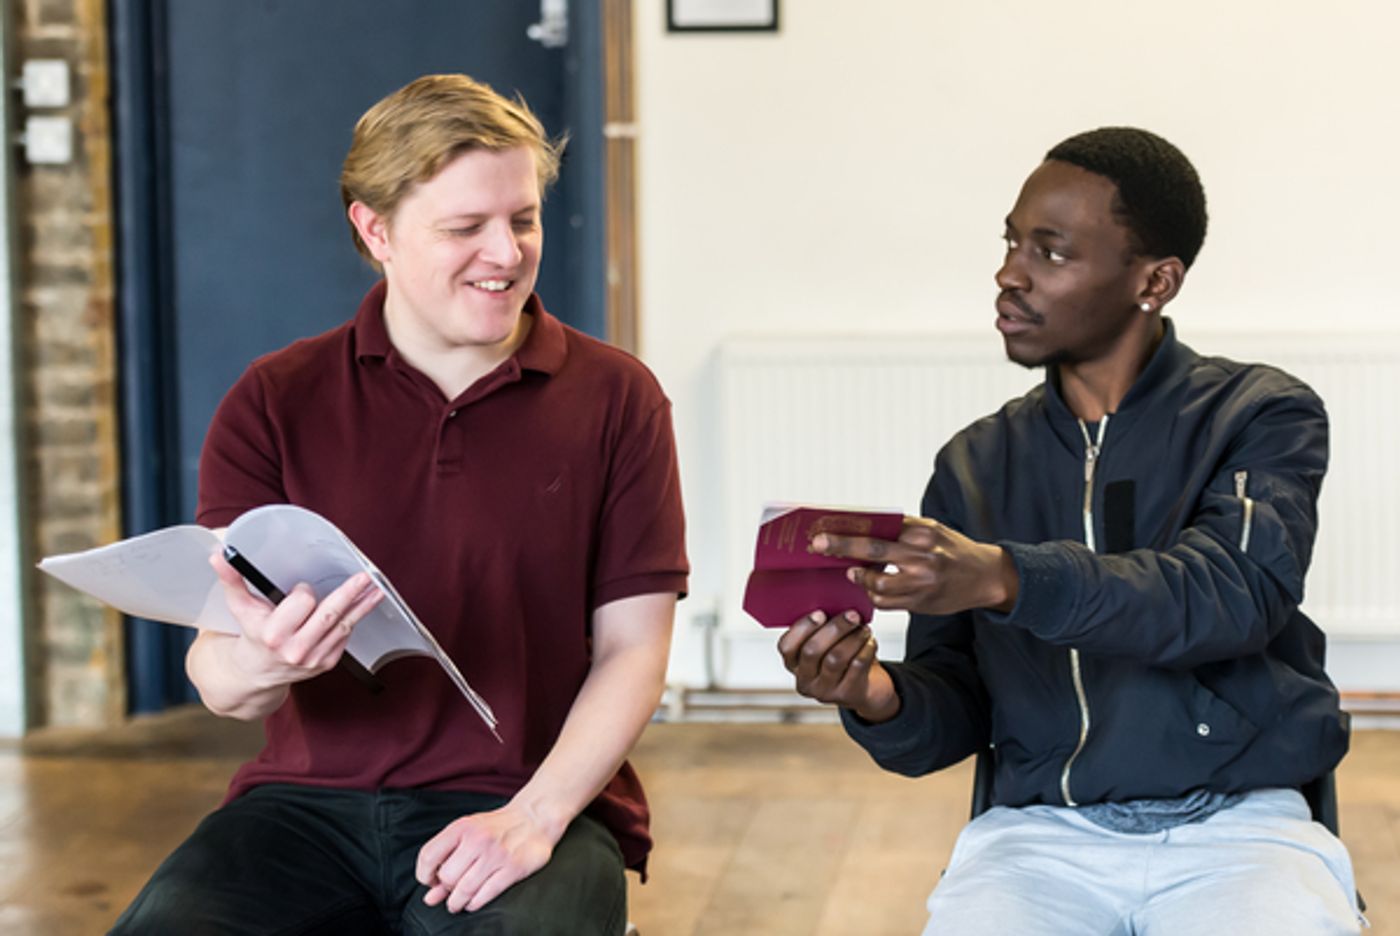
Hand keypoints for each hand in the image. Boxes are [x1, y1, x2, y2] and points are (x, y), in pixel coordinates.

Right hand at [210, 552, 382, 688]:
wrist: (256, 673)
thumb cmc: (251, 634)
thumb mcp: (240, 608)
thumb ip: (232, 580)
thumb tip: (219, 555)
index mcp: (274, 634)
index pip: (302, 603)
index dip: (303, 592)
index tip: (301, 589)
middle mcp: (296, 649)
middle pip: (329, 615)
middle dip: (349, 593)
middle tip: (365, 576)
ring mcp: (314, 659)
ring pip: (344, 625)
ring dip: (362, 606)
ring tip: (375, 589)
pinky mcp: (326, 663)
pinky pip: (344, 637)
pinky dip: (352, 621)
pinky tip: (361, 607)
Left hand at [416, 802, 558, 912]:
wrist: (534, 818)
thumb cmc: (496, 829)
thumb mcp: (468, 835)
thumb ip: (446, 863)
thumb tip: (429, 898)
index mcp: (462, 827)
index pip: (428, 856)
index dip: (425, 875)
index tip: (432, 882)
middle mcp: (477, 839)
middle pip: (447, 877)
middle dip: (446, 889)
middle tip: (452, 890)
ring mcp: (496, 854)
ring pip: (464, 890)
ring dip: (457, 902)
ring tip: (458, 902)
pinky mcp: (513, 868)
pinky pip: (485, 895)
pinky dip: (474, 903)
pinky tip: (474, 901)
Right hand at [777, 610, 898, 722]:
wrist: (864, 689)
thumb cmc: (841, 657)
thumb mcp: (826, 645)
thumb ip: (821, 628)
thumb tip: (832, 601)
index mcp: (793, 664)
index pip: (787, 647)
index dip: (802, 628)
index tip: (820, 613)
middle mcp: (805, 680)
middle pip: (813, 651)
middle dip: (834, 629)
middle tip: (852, 615)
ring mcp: (824, 691)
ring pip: (835, 659)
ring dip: (852, 638)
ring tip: (864, 628)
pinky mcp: (846, 695)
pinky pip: (856, 667)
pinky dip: (866, 650)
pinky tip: (870, 641)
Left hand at [813, 517, 1016, 616]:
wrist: (985, 576)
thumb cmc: (954, 550)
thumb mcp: (932, 531)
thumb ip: (901, 531)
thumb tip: (861, 528)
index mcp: (923, 532)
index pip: (879, 527)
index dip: (849, 529)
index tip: (825, 528)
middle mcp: (922, 556)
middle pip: (872, 550)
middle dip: (841, 548)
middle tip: (818, 546)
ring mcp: (921, 582)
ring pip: (876, 582)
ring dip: (860, 577)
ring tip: (854, 572)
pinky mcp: (920, 603)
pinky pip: (886, 601)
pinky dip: (874, 594)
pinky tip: (872, 587)